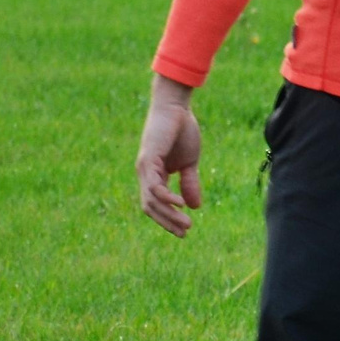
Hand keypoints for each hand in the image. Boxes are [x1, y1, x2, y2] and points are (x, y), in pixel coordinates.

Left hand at [136, 74, 203, 236]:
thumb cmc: (182, 130)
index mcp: (154, 175)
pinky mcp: (148, 160)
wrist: (176, 107)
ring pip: (151, 201)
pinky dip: (166, 198)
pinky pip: (154, 186)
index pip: (156, 204)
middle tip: (185, 233)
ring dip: (169, 215)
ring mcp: (144, 168)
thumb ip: (189, 183)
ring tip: (187, 223)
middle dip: (168, 222)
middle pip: (151, 207)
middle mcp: (145, 174)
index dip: (169, 219)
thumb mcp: (190, 162)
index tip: (185, 231)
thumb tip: (194, 206)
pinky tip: (180, 205)